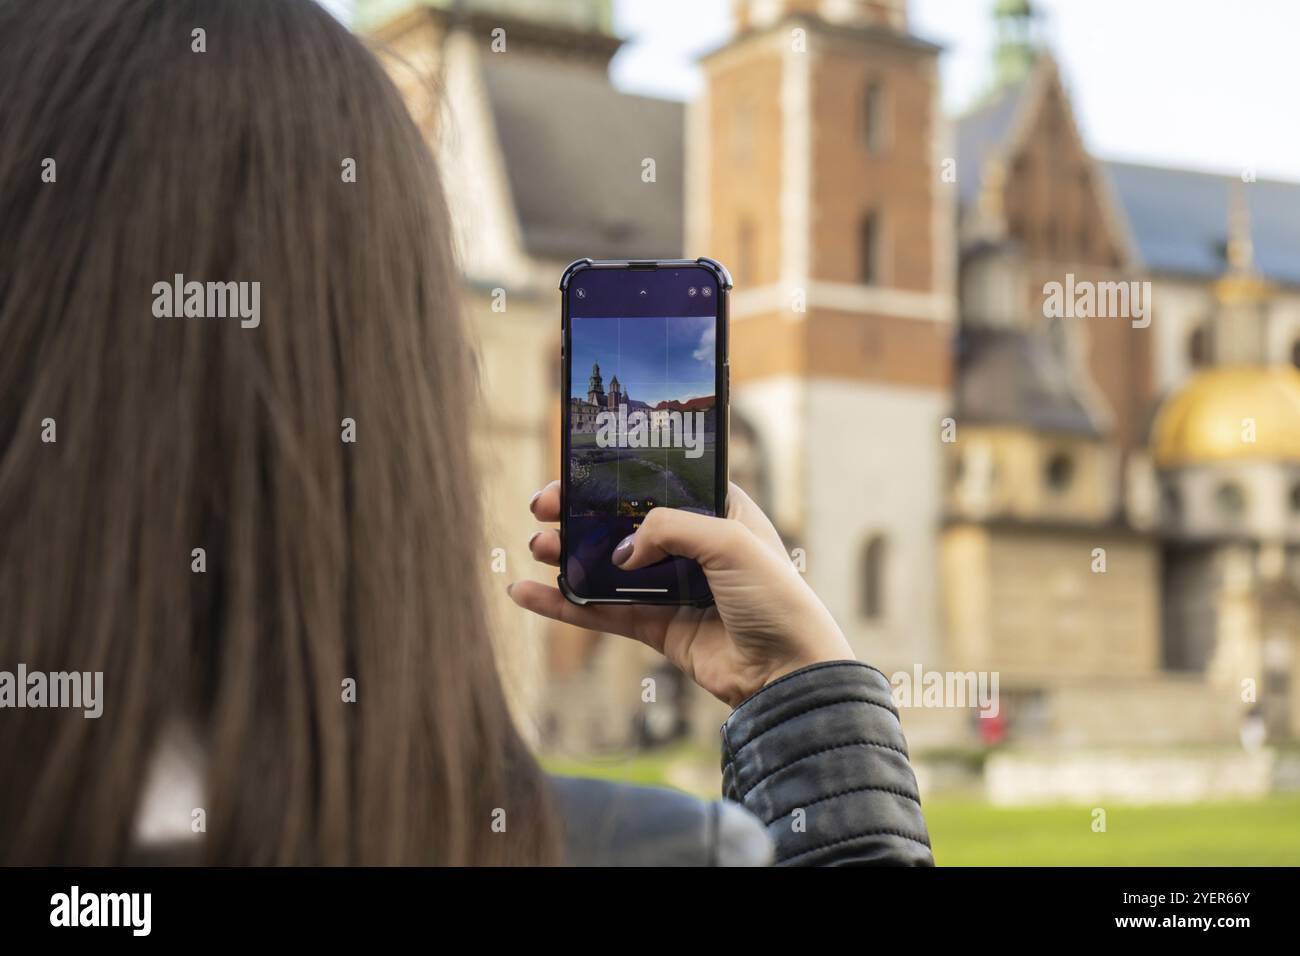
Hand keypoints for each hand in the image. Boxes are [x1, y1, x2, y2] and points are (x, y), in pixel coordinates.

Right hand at [508, 481, 855, 707]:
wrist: (788, 673)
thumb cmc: (776, 599)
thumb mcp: (730, 542)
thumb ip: (669, 528)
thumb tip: (621, 551)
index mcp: (719, 512)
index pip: (658, 483)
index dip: (616, 476)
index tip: (574, 473)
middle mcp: (693, 546)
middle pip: (624, 522)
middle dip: (579, 513)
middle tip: (543, 508)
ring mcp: (673, 587)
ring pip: (606, 566)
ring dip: (568, 555)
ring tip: (536, 546)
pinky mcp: (657, 626)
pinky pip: (602, 611)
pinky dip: (564, 604)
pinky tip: (527, 593)